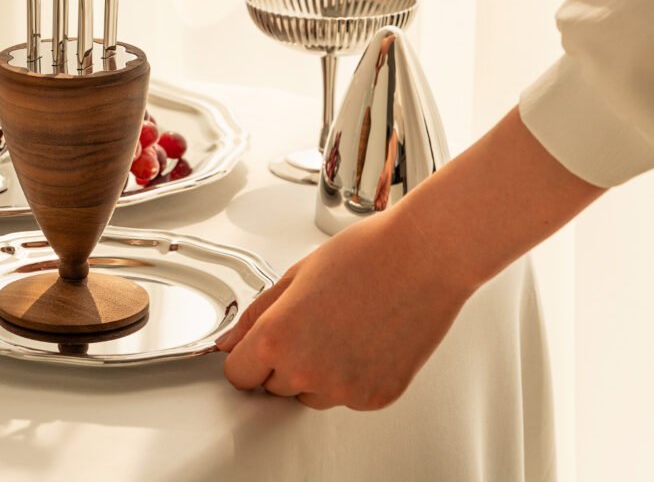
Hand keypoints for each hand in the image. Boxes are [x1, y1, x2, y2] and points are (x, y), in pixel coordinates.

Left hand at [216, 212, 471, 409]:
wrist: (423, 258)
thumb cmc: (365, 254)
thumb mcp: (296, 275)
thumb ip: (257, 314)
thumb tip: (230, 341)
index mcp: (278, 338)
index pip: (238, 373)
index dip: (247, 354)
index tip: (256, 345)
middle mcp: (307, 371)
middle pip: (272, 386)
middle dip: (283, 360)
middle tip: (310, 321)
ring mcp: (343, 390)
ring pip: (309, 395)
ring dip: (315, 372)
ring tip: (341, 326)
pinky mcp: (375, 398)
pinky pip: (346, 397)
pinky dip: (350, 376)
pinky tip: (364, 338)